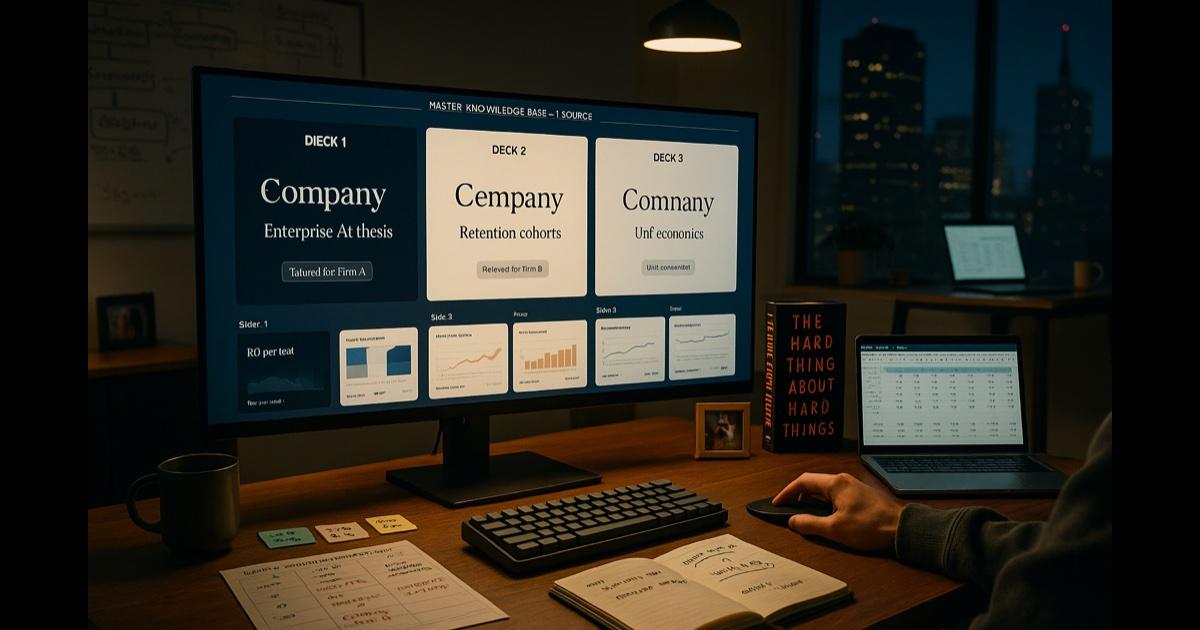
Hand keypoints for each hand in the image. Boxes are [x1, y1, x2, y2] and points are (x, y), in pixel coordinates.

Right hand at [772, 472, 901, 551]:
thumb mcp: (834, 529)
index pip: (803, 481)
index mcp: (835, 483)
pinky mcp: (860, 495)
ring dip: (811, 499)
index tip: (777, 502)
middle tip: (787, 507)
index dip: (787, 492)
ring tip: (803, 512)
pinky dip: (823, 502)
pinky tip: (824, 514)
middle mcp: (843, 480)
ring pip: (824, 489)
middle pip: (813, 483)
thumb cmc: (870, 526)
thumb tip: (793, 521)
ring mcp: (853, 487)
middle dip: (797, 495)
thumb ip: (809, 524)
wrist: (900, 529)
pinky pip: (835, 494)